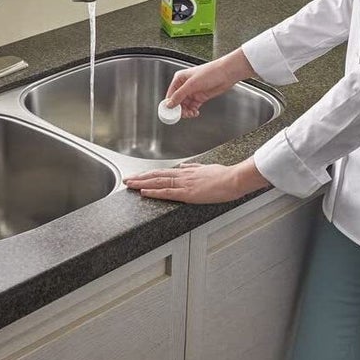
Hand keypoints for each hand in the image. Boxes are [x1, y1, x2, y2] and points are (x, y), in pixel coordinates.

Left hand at [123, 158, 269, 203]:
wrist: (233, 179)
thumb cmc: (224, 175)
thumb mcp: (206, 168)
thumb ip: (193, 168)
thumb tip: (184, 166)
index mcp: (186, 171)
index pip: (162, 173)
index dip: (148, 175)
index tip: (138, 176)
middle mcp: (182, 176)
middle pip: (156, 176)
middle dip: (140, 178)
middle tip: (126, 180)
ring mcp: (184, 184)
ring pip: (158, 183)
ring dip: (142, 184)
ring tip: (130, 185)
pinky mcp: (188, 193)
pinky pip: (167, 192)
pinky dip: (154, 192)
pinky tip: (144, 193)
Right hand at [166, 48, 255, 118]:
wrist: (226, 74)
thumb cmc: (211, 72)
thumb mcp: (192, 84)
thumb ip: (180, 95)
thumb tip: (169, 104)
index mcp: (180, 79)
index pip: (170, 94)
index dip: (170, 104)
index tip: (170, 113)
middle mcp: (185, 85)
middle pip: (177, 102)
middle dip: (179, 109)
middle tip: (183, 114)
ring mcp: (193, 92)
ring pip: (184, 105)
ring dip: (186, 111)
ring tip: (190, 114)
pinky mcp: (200, 97)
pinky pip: (192, 107)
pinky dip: (192, 111)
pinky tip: (195, 112)